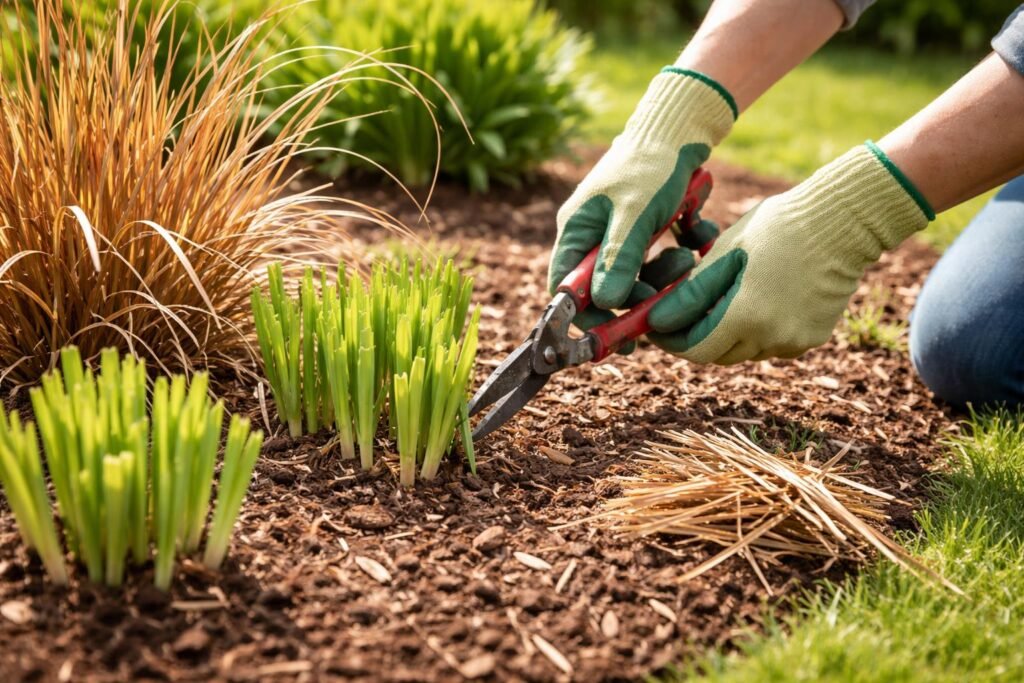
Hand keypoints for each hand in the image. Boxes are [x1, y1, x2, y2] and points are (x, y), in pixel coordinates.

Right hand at [548, 68, 734, 350]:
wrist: (682, 125)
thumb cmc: (653, 164)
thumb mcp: (636, 214)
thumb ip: (619, 258)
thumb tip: (605, 302)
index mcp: (576, 230)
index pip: (567, 290)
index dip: (589, 318)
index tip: (620, 336)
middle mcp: (591, 233)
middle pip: (604, 287)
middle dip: (636, 296)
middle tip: (663, 302)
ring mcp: (618, 230)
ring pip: (635, 274)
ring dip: (662, 275)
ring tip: (686, 259)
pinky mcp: (645, 226)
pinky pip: (656, 256)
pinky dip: (677, 253)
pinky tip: (697, 235)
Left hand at [647, 142, 933, 363]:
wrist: (845, 221)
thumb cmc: (779, 226)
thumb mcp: (725, 252)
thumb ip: (691, 292)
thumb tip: (657, 319)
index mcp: (746, 315)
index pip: (695, 350)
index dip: (673, 341)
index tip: (660, 326)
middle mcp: (772, 337)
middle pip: (719, 353)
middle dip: (699, 336)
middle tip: (687, 310)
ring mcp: (796, 341)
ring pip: (746, 350)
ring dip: (730, 333)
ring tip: (729, 294)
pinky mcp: (813, 337)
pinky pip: (773, 344)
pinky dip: (759, 329)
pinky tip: (763, 296)